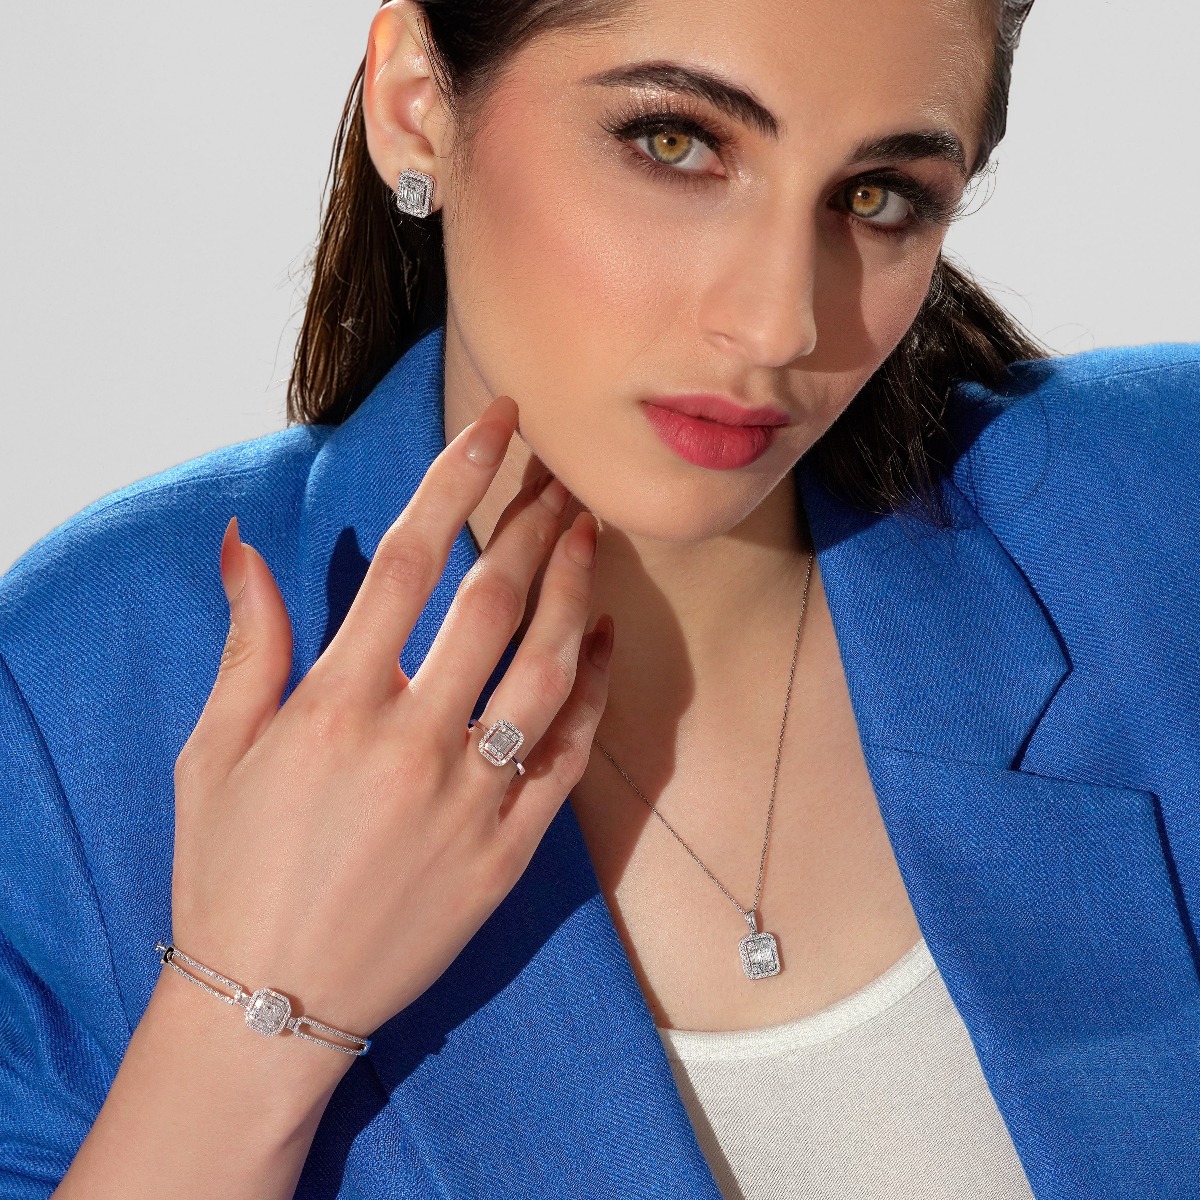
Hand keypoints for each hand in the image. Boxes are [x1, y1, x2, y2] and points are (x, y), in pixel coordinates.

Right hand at [169, 394, 612, 1048]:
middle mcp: (413, 741)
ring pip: (547, 668)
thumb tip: (242, 544)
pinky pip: (568, 754)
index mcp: (336, 705)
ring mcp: (471, 798)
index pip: (408, 560)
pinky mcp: (509, 850)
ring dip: (574, 590)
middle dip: (530, 522)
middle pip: (492, 601)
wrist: (269, 1007)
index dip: (457, 479)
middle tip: (556, 472)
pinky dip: (594, 690)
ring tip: (588, 533)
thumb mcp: (214, 752)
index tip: (495, 425)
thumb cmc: (230, 870)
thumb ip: (247, 642)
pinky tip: (604, 637)